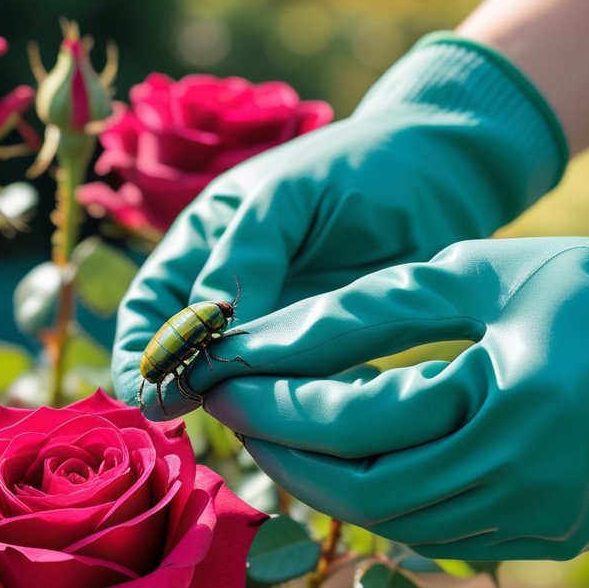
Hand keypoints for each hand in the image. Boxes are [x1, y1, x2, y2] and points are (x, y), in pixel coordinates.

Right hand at [112, 35, 566, 414]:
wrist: (448, 170)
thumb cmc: (361, 164)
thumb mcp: (290, 198)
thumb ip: (245, 258)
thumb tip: (207, 330)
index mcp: (204, 242)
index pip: (149, 307)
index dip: (140, 350)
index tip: (151, 388)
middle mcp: (229, 288)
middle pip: (180, 353)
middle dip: (175, 388)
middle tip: (182, 417)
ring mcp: (275, 321)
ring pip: (235, 376)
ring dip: (230, 403)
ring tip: (239, 424)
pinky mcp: (321, 348)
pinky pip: (290, 385)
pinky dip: (285, 404)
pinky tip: (296, 417)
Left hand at [189, 219, 588, 559]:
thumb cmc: (573, 285)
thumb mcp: (465, 274)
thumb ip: (360, 312)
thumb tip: (259, 346)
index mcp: (519, 401)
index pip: (362, 422)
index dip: (279, 403)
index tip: (223, 378)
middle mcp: (537, 479)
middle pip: (368, 495)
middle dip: (288, 456)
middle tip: (234, 416)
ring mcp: (550, 521)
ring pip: (399, 525)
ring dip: (327, 483)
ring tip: (276, 435)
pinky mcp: (553, 537)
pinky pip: (439, 530)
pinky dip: (382, 497)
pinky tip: (346, 460)